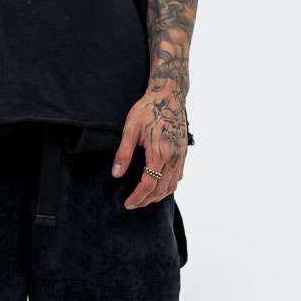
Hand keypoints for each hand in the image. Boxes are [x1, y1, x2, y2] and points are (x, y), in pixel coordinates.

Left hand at [111, 88, 188, 208]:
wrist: (169, 96)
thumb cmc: (148, 109)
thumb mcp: (130, 128)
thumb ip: (123, 153)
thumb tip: (116, 174)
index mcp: (160, 152)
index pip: (148, 184)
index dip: (137, 197)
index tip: (127, 204)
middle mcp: (174, 157)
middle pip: (161, 189)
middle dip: (146, 200)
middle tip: (133, 205)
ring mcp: (181, 155)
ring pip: (172, 185)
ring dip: (158, 196)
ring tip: (144, 199)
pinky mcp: (184, 152)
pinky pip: (178, 176)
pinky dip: (168, 186)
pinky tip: (158, 186)